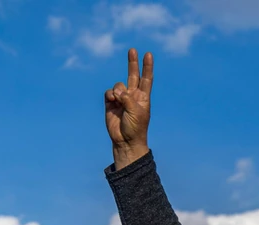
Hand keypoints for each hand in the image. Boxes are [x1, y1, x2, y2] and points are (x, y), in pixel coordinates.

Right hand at [106, 48, 152, 169]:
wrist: (125, 140)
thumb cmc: (135, 128)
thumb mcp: (135, 111)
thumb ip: (127, 98)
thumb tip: (117, 91)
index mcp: (143, 97)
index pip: (146, 79)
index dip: (147, 67)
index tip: (148, 54)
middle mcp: (133, 95)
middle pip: (133, 75)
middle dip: (132, 63)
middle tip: (132, 50)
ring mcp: (121, 98)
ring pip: (118, 85)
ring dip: (118, 91)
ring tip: (119, 101)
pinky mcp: (111, 103)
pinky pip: (109, 92)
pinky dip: (110, 95)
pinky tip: (112, 101)